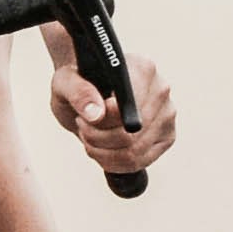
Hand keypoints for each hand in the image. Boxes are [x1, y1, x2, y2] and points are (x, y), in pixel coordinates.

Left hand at [45, 44, 176, 177]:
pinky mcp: (167, 137)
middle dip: (97, 138)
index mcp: (142, 68)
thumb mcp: (65, 82)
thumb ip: (77, 92)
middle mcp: (160, 89)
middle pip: (130, 134)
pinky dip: (113, 162)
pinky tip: (101, 150)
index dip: (100, 122)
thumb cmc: (77, 84)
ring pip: (134, 152)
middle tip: (82, 126)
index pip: (126, 107)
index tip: (82, 118)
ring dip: (102, 152)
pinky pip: (140, 162)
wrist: (88, 93)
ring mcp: (167, 114)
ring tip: (90, 136)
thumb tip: (97, 114)